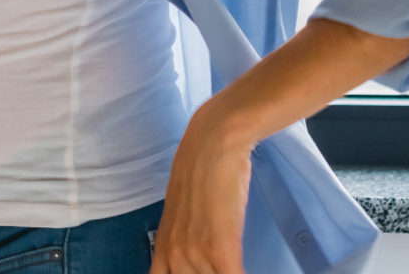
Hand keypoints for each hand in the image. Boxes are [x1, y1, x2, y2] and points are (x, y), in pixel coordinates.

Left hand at [150, 115, 252, 273]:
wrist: (212, 146)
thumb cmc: (202, 175)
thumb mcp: (183, 216)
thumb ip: (185, 243)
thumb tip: (198, 259)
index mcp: (163, 249)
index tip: (203, 272)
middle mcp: (174, 256)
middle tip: (222, 265)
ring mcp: (194, 253)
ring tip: (235, 265)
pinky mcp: (219, 249)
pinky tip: (245, 269)